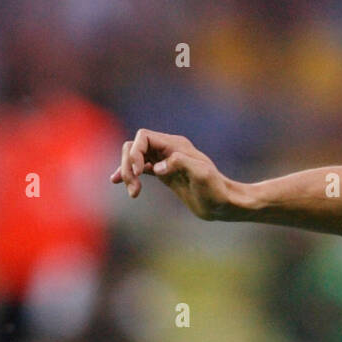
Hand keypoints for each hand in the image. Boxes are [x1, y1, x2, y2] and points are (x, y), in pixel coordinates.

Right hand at [110, 129, 236, 219]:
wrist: (224, 204)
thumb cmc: (216, 190)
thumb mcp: (202, 175)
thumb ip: (180, 164)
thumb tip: (156, 167)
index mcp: (175, 145)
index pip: (143, 137)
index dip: (135, 152)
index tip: (138, 173)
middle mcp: (167, 149)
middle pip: (134, 146)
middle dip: (127, 165)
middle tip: (133, 188)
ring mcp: (165, 161)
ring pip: (135, 157)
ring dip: (127, 172)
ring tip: (133, 193)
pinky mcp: (164, 174)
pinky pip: (141, 168)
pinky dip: (129, 173)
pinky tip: (117, 181)